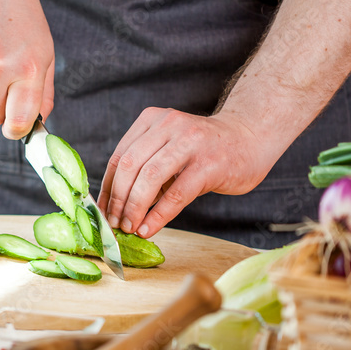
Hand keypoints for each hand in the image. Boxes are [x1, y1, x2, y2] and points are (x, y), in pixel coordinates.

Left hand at [97, 108, 277, 237]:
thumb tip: (116, 206)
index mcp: (153, 120)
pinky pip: (176, 195)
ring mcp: (190, 143)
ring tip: (130, 227)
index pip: (120, 156)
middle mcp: (169, 126)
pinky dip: (158, 216)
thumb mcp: (170, 147)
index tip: (100, 212)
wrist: (250, 138)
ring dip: (134, 208)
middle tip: (115, 223)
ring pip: (149, 179)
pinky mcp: (209, 165)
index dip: (107, 188)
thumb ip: (146, 167)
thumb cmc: (204, 150)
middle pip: (130, 166)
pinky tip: (149, 229)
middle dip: (118, 200)